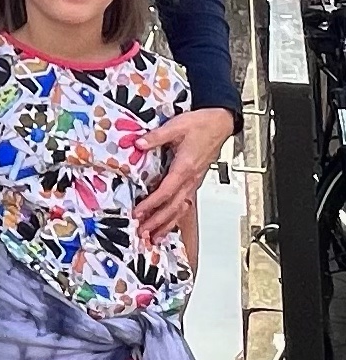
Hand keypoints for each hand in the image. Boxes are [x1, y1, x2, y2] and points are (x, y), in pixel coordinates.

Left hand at [134, 106, 232, 241]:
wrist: (221, 123)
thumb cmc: (202, 124)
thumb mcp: (176, 126)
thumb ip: (156, 137)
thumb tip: (138, 143)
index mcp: (185, 167)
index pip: (166, 191)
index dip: (151, 204)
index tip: (139, 212)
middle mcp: (191, 178)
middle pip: (173, 206)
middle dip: (158, 221)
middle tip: (143, 232)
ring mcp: (194, 181)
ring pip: (181, 208)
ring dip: (167, 223)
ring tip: (154, 236)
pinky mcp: (195, 181)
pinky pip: (185, 203)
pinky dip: (176, 216)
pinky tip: (168, 224)